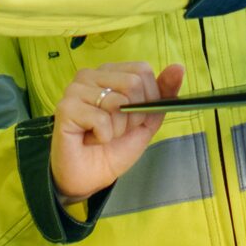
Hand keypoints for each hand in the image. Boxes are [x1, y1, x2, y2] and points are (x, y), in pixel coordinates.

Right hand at [50, 62, 184, 202]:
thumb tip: (179, 67)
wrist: (89, 178)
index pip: (142, 70)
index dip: (148, 99)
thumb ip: (163, 94)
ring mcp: (75, 89)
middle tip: (117, 130)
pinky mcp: (66, 108)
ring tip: (102, 135)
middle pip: (133, 83)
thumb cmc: (114, 147)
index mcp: (109, 72)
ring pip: (117, 102)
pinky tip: (90, 139)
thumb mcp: (146, 121)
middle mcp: (90, 74)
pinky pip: (102, 119)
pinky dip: (104, 136)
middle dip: (133, 116)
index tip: (135, 118)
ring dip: (118, 128)